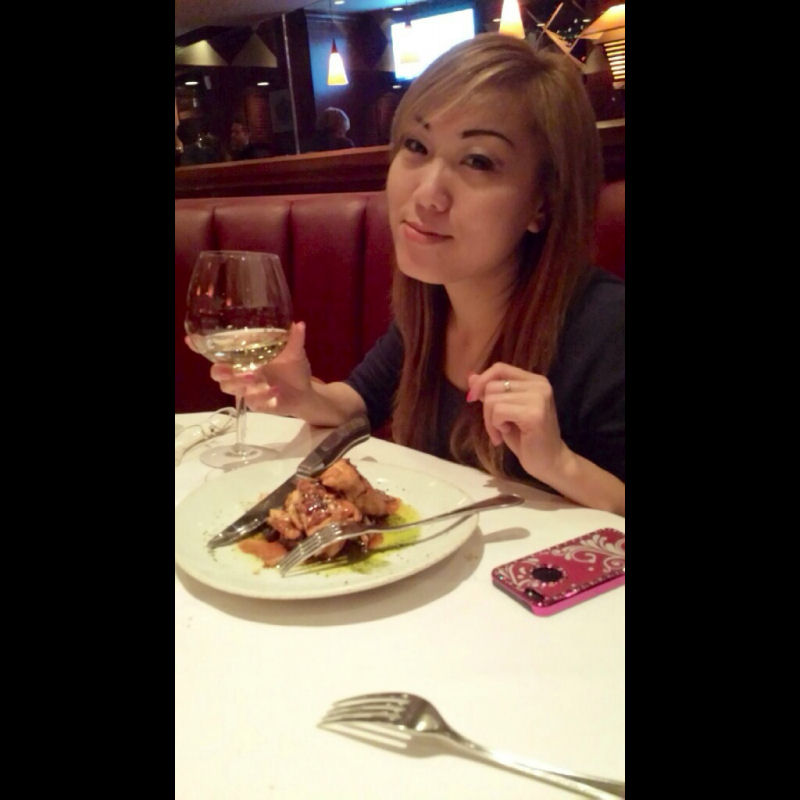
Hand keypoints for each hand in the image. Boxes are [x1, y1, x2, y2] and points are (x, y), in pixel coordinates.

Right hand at [186, 321, 313, 415]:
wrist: (304, 392)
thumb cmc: (293, 368)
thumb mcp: (295, 351)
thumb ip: (294, 339)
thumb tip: (298, 324)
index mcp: (243, 356)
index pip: (217, 351)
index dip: (201, 346)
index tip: (191, 340)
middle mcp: (240, 372)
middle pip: (217, 373)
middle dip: (220, 371)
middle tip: (232, 368)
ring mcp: (247, 389)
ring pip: (230, 388)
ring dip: (239, 383)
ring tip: (255, 377)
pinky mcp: (256, 404)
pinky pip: (252, 402)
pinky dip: (262, 396)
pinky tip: (275, 391)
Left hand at [466, 362, 572, 482]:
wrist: (549, 462)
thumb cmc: (526, 439)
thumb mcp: (505, 412)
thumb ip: (492, 393)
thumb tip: (471, 377)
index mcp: (535, 381)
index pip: (500, 368)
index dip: (481, 381)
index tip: (472, 398)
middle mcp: (540, 385)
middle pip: (492, 386)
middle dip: (486, 409)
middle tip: (496, 428)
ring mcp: (539, 398)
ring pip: (492, 399)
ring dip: (490, 421)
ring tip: (502, 433)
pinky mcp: (534, 413)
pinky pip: (498, 412)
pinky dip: (495, 426)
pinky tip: (506, 434)